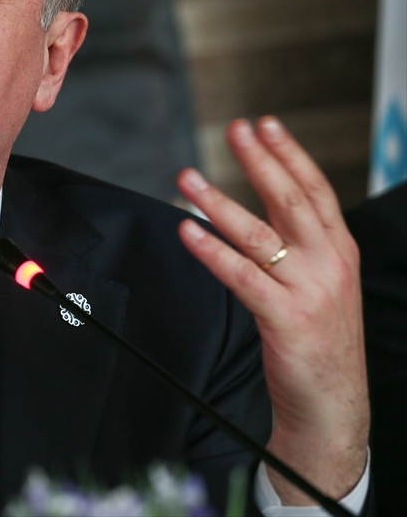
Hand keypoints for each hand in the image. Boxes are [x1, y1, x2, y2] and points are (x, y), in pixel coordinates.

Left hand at [177, 116, 368, 506]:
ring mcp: (310, 292)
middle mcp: (329, 265)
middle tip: (233, 129)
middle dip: (260, 161)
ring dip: (218, 202)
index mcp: (340, 251)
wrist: (334, 404)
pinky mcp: (286, 319)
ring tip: (188, 178)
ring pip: (259, 236)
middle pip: (291, 201)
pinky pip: (242, 277)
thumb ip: (299, 245)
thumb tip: (267, 206)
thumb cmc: (318, 340)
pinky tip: (188, 232)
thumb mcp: (322, 283)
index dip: (289, 154)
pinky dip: (212, 252)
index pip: (316, 190)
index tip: (264, 124)